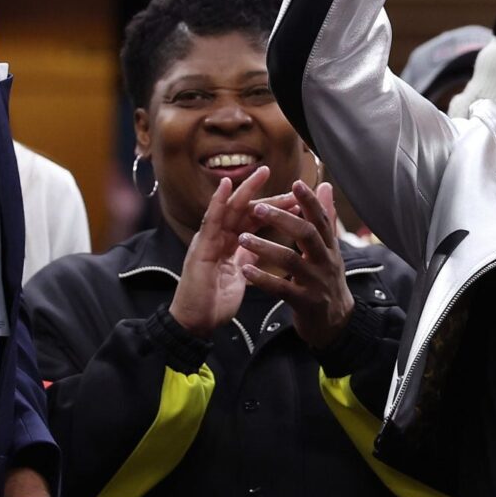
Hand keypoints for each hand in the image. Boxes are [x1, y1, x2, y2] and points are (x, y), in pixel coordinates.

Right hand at [169, 166, 275, 337]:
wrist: (196, 323)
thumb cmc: (214, 301)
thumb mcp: (238, 275)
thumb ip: (245, 258)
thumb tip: (258, 247)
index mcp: (229, 244)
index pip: (255, 221)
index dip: (276, 210)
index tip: (298, 201)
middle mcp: (219, 238)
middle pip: (246, 211)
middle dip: (270, 195)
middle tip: (292, 183)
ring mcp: (208, 240)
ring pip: (229, 209)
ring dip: (246, 189)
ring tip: (262, 173)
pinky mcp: (200, 248)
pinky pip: (210, 221)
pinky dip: (218, 202)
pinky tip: (226, 186)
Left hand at [238, 180, 353, 349]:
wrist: (335, 324)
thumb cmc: (326, 281)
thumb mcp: (329, 250)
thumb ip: (325, 219)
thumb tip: (326, 186)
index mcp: (329, 247)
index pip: (321, 218)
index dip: (310, 200)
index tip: (296, 183)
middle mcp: (326, 261)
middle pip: (307, 234)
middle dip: (283, 219)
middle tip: (258, 208)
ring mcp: (317, 282)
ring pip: (292, 260)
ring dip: (266, 247)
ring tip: (243, 238)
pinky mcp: (306, 303)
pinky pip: (282, 289)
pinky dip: (263, 279)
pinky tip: (245, 270)